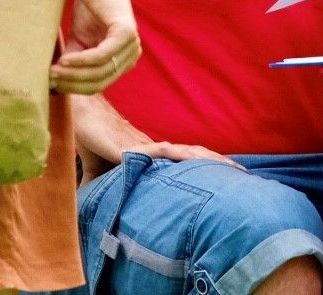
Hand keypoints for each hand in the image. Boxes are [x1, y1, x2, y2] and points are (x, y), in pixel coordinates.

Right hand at [51, 0, 140, 94]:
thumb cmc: (89, 9)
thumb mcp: (79, 42)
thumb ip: (73, 63)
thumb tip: (54, 86)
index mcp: (124, 60)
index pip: (99, 85)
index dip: (74, 88)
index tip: (52, 84)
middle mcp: (131, 55)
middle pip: (100, 82)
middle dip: (72, 84)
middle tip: (50, 79)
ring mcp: (132, 45)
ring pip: (100, 72)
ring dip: (73, 74)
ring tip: (54, 71)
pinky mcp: (126, 34)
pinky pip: (101, 56)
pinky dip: (81, 61)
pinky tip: (65, 60)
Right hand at [72, 94, 240, 185]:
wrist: (78, 115)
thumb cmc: (91, 138)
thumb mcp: (97, 171)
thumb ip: (100, 188)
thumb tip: (93, 207)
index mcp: (151, 156)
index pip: (186, 162)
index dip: (207, 167)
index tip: (229, 177)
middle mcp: (155, 149)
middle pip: (194, 156)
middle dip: (218, 165)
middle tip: (245, 175)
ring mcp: (146, 146)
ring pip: (185, 153)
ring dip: (209, 160)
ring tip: (232, 169)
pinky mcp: (133, 147)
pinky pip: (162, 151)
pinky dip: (180, 156)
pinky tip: (196, 161)